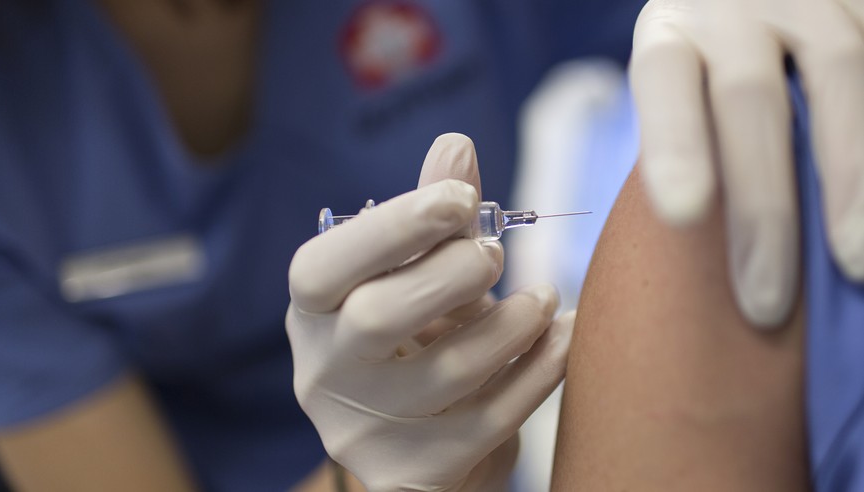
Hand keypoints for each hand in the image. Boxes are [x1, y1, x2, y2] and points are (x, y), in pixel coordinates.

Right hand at [286, 134, 573, 491]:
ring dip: (512, 325)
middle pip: (378, 319)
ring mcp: (362, 431)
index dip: (392, 228)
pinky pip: (490, 422)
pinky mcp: (410, 473)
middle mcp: (321, 372)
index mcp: (311, 311)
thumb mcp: (413, 274)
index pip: (323, 267)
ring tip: (544, 299)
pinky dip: (538, 373)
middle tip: (495, 254)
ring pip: (446, 375)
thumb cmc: (416, 335)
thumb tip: (456, 147)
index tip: (460, 200)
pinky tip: (564, 340)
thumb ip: (431, 216)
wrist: (419, 437)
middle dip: (451, 275)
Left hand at [631, 0, 863, 326]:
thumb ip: (690, 137)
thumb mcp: (682, 82)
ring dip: (851, 177)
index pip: (666, 81)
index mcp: (672, 34)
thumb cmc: (709, 64)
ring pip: (840, 73)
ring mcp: (809, 0)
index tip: (682, 214)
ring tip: (854, 264)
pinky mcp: (863, 6)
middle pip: (749, 100)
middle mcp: (735, 8)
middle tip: (765, 301)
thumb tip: (716, 257)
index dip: (675, 144)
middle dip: (763, 206)